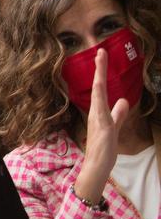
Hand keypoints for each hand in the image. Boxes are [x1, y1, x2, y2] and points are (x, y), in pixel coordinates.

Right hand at [74, 48, 130, 203]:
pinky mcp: (103, 128)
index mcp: (98, 112)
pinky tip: (102, 86)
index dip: (101, 73)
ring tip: (101, 61)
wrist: (96, 167)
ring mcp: (98, 119)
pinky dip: (101, 97)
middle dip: (99, 69)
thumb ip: (119, 114)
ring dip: (99, 76)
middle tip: (100, 51)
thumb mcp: (114, 128)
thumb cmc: (104, 149)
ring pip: (98, 94)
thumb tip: (124, 100)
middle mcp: (95, 112)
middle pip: (97, 87)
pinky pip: (101, 109)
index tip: (102, 56)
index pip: (100, 89)